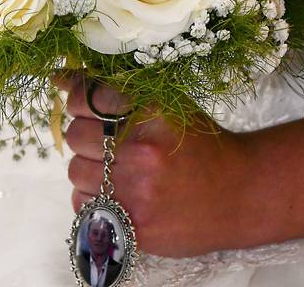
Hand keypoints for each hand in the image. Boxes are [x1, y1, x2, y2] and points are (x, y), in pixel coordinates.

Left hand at [64, 77, 275, 257]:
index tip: (81, 104)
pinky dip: (93, 199)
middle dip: (86, 137)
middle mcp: (139, 150)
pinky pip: (83, 205)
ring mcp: (134, 191)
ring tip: (116, 172)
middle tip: (107, 143)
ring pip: (75, 172)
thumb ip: (120, 93)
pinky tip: (117, 196)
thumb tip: (63, 78)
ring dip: (89, 170)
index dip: (78, 99)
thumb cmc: (201, 145)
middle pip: (76, 135)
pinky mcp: (131, 225)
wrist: (240, 192)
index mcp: (150, 112)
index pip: (86, 96)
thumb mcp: (168, 106)